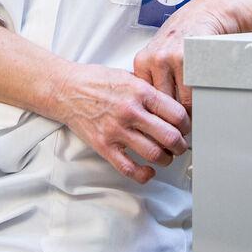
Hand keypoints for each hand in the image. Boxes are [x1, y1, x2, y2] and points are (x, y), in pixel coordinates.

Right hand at [48, 62, 188, 183]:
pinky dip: (144, 174)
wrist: (65, 89)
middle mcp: (130, 111)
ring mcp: (116, 130)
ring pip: (154, 154)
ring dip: (166, 159)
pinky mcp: (104, 146)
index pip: (176, 114)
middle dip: (180, 145)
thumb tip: (172, 107)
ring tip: (165, 157)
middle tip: (179, 145)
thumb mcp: (127, 76)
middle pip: (169, 137)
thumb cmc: (96, 81)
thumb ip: (149, 92)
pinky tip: (148, 171)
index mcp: (139, 91)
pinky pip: (129, 168)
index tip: (185, 128)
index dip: (187, 125)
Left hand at [132, 2, 229, 112]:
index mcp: (142, 61)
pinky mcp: (190, 60)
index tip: (164, 122)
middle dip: (172, 117)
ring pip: (179, 103)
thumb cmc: (182, 37)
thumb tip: (150, 111)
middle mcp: (154, 59)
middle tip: (180, 126)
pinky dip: (198, 101)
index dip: (157, 114)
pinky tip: (200, 99)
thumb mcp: (159, 54)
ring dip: (187, 113)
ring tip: (191, 116)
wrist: (203, 14)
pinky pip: (194, 94)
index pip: (145, 100)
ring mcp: (171, 59)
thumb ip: (153, 77)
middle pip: (161, 104)